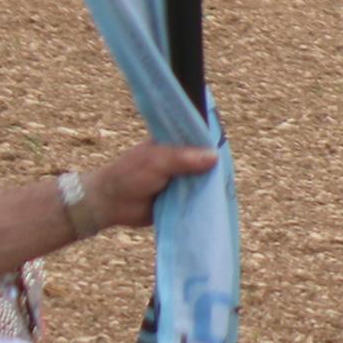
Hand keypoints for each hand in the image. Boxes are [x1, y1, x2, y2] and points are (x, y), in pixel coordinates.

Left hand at [86, 142, 218, 232]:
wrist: (111, 204)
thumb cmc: (130, 175)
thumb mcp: (157, 161)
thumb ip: (184, 159)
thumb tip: (215, 156)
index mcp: (176, 144)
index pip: (201, 138)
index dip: (214, 141)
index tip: (229, 145)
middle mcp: (182, 160)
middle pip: (208, 160)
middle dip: (217, 166)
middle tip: (232, 170)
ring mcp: (183, 179)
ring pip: (206, 180)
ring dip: (213, 185)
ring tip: (228, 187)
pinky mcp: (183, 198)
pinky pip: (200, 198)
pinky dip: (207, 200)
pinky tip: (220, 202)